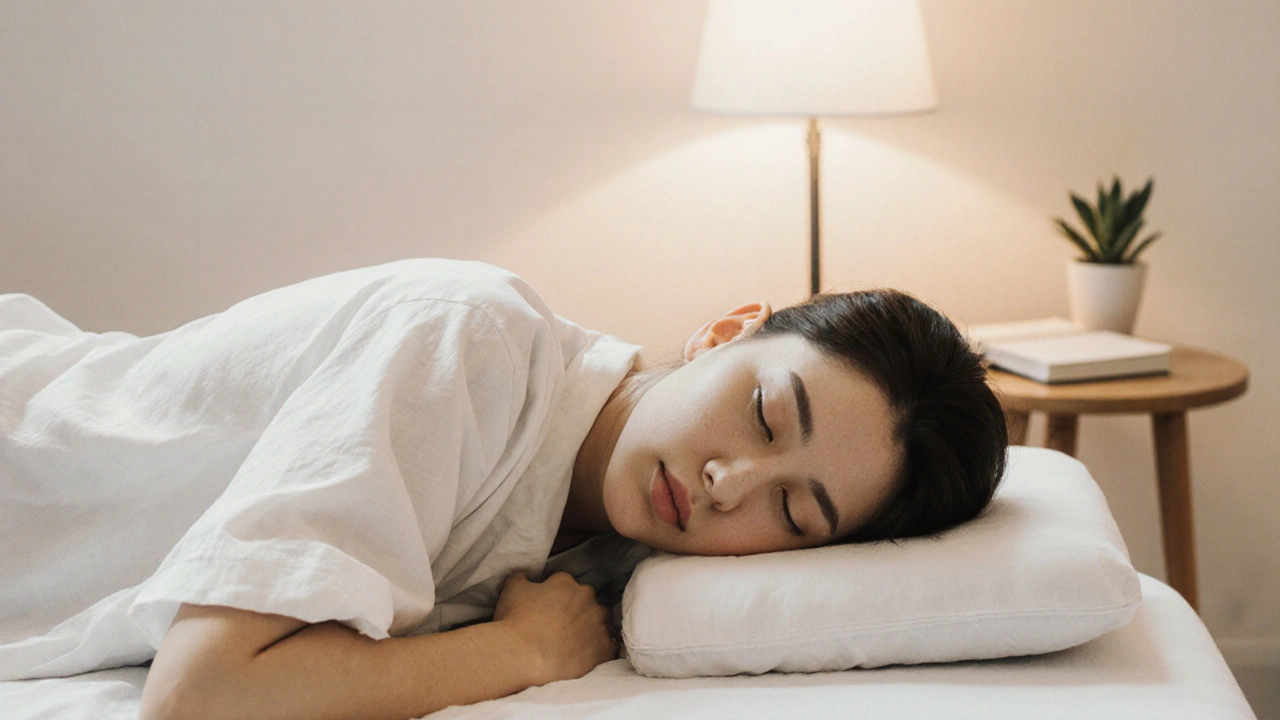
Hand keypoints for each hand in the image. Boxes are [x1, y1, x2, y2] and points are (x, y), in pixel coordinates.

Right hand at [492, 571, 616, 685]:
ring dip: (593, 628)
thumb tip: (525, 575)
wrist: (523, 656)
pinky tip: (589, 656)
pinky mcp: (604, 648)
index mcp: (566, 583)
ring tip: (578, 642)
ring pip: (603, 622)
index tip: (548, 609)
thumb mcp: (512, 590)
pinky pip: (610, 647)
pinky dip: (602, 650)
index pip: (565, 584)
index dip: (556, 596)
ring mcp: (598, 624)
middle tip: (562, 626)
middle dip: (578, 610)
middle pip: (587, 601)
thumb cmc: (515, 621)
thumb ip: (521, 577)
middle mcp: (587, 599)